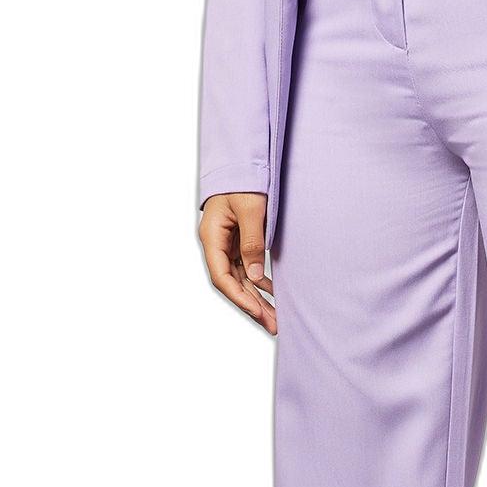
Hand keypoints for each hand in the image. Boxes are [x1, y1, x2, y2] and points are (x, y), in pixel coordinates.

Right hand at [199, 192, 276, 334]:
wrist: (242, 161)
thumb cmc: (244, 180)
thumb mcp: (251, 209)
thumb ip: (252, 243)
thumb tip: (254, 277)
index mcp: (212, 237)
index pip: (222, 277)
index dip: (239, 298)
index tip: (257, 313)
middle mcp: (216, 244)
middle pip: (232, 284)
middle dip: (252, 306)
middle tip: (273, 325)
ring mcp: (226, 244)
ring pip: (240, 279)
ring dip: (257, 298)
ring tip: (275, 318)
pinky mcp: (237, 241)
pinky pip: (246, 268)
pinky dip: (259, 282)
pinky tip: (272, 294)